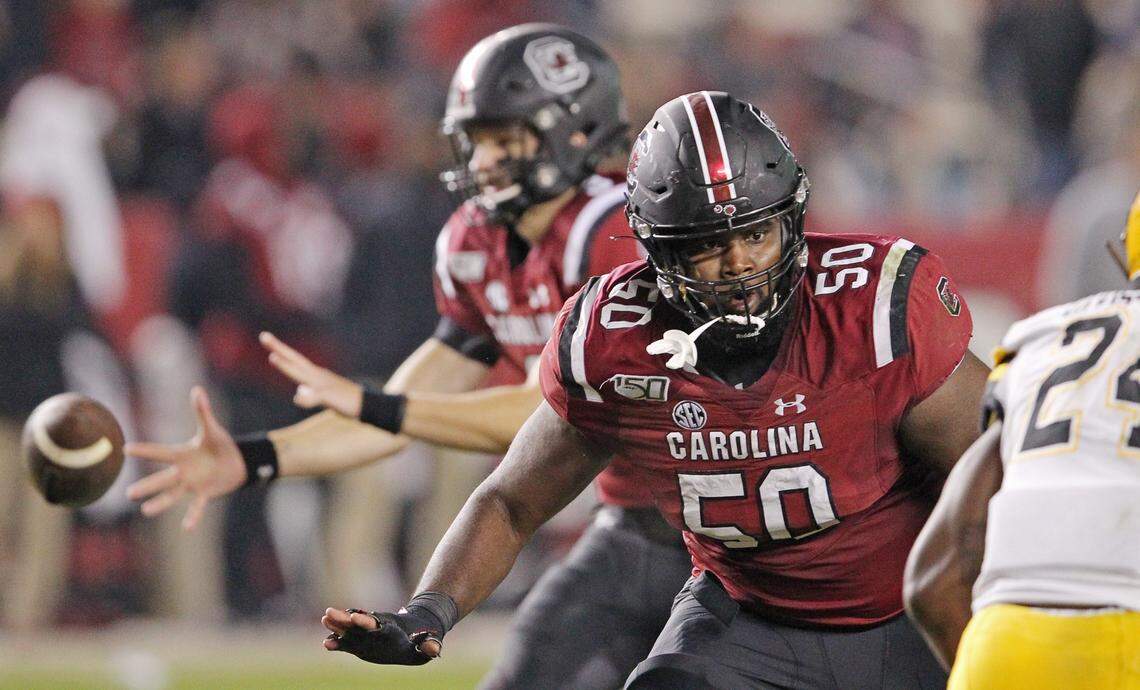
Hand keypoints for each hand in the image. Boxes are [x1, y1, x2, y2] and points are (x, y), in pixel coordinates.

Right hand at [125, 386, 244, 530]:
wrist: (237, 461)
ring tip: (145, 511)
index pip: (160, 451)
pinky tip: (187, 527)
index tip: (126, 449)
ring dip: (160, 502)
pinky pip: (197, 506)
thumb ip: (202, 411)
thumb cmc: (219, 444)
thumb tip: (197, 389)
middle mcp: (183, 471)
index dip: (145, 450)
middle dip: (147, 485)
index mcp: (182, 454)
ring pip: (173, 494)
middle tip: (129, 493)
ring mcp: (193, 484)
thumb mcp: (211, 429)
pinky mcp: (206, 493)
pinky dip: (193, 516)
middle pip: (162, 478)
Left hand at [260, 331, 363, 417]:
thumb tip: (298, 393)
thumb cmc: (347, 400)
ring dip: (287, 366)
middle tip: (263, 336)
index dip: (280, 350)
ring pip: (302, 374)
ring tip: (272, 358)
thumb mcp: (325, 396)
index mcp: (315, 376)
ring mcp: (324, 385)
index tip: (266, 338)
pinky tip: (299, 395)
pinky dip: (308, 397)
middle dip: (278, 348)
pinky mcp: (331, 397)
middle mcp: (318, 376)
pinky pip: (317, 397)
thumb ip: (311, 394)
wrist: (370, 404)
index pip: (294, 360)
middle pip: (295, 360)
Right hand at [322, 607, 441, 664]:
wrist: (414, 631)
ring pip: (349, 628)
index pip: (376, 622)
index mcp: (389, 628)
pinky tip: (326, 644)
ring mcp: (366, 635)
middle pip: (357, 622)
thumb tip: (434, 650)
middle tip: (328, 612)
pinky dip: (338, 643)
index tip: (354, 616)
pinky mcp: (361, 644)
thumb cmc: (421, 640)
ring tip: (324, 620)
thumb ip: (429, 646)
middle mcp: (375, 628)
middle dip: (344, 618)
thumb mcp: (428, 644)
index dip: (365, 620)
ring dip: (337, 625)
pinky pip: (347, 643)